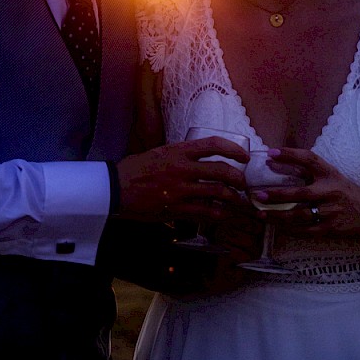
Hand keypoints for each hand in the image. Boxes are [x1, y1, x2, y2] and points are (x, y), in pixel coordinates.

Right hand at [116, 138, 248, 222]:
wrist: (115, 188)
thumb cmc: (135, 169)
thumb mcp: (159, 153)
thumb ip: (181, 155)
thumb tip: (199, 159)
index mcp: (178, 150)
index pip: (213, 144)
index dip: (234, 149)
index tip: (244, 156)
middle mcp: (182, 168)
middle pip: (222, 170)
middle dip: (239, 179)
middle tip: (244, 184)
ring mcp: (180, 189)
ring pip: (217, 193)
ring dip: (233, 198)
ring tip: (239, 202)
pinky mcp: (176, 208)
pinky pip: (205, 212)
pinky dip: (218, 214)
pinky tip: (223, 215)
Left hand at [253, 148, 359, 243]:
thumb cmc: (343, 191)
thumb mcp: (330, 175)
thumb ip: (306, 170)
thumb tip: (273, 162)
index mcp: (329, 174)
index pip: (309, 159)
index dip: (290, 155)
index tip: (270, 153)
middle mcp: (331, 191)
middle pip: (301, 193)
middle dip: (277, 194)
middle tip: (258, 194)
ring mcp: (331, 211)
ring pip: (300, 215)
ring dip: (278, 215)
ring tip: (261, 213)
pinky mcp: (330, 229)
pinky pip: (306, 230)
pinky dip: (290, 229)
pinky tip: (277, 227)